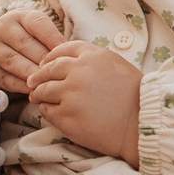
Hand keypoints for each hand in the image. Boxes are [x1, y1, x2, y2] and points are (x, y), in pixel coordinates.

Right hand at [0, 8, 62, 93]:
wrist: (3, 41)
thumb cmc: (31, 37)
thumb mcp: (41, 30)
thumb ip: (53, 39)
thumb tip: (70, 53)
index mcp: (20, 16)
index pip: (38, 24)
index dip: (53, 39)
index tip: (66, 53)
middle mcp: (3, 29)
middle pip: (24, 44)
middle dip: (43, 59)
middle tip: (57, 72)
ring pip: (12, 61)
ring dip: (31, 73)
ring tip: (46, 83)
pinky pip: (4, 77)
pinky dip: (19, 85)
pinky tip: (32, 90)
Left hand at [29, 39, 142, 162]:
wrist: (140, 124)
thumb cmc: (134, 96)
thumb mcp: (116, 65)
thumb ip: (92, 60)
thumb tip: (70, 64)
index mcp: (93, 56)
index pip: (62, 50)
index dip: (50, 57)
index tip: (44, 63)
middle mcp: (79, 72)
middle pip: (48, 70)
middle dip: (38, 76)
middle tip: (33, 82)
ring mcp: (70, 95)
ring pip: (43, 91)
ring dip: (38, 94)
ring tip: (37, 97)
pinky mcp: (66, 117)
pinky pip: (47, 111)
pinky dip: (45, 110)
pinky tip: (50, 111)